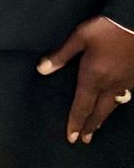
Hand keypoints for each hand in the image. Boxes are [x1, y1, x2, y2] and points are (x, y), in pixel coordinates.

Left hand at [38, 16, 133, 143]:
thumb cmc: (107, 28)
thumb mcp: (80, 37)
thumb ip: (61, 55)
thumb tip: (42, 70)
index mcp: (93, 77)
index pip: (81, 106)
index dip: (75, 122)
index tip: (71, 137)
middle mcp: (110, 84)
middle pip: (99, 111)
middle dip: (90, 126)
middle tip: (85, 139)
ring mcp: (126, 81)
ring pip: (113, 106)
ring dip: (104, 117)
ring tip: (98, 126)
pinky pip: (125, 95)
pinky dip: (117, 103)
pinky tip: (116, 103)